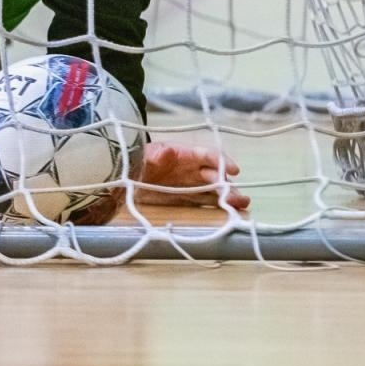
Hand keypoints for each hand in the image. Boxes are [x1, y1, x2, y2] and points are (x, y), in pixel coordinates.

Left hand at [134, 141, 249, 211]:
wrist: (123, 177)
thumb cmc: (135, 161)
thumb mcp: (141, 156)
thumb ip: (154, 156)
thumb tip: (168, 152)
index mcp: (182, 154)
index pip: (206, 154)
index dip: (220, 161)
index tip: (234, 170)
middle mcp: (190, 169)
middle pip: (213, 175)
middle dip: (227, 185)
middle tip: (238, 198)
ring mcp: (189, 184)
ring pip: (213, 190)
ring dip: (228, 197)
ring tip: (242, 205)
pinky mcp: (185, 198)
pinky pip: (205, 202)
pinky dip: (217, 207)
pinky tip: (230, 213)